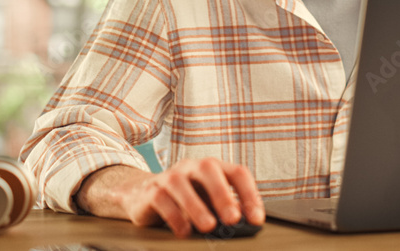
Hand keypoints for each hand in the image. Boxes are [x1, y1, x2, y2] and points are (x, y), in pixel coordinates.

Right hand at [76, 158, 264, 237]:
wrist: (143, 196)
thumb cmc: (185, 200)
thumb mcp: (208, 202)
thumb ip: (226, 209)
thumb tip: (246, 223)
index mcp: (212, 169)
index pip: (236, 173)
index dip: (249, 194)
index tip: (256, 219)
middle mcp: (191, 167)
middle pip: (209, 169)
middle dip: (222, 194)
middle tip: (233, 219)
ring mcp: (169, 176)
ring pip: (180, 184)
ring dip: (196, 206)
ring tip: (208, 226)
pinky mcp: (150, 191)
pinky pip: (161, 199)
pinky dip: (174, 216)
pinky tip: (184, 231)